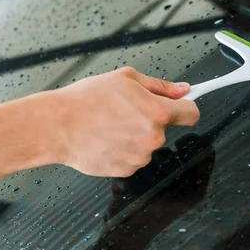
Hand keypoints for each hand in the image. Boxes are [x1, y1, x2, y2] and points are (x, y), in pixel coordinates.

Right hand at [45, 67, 199, 176]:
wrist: (57, 126)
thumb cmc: (86, 100)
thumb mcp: (126, 79)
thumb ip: (160, 86)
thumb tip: (182, 89)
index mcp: (157, 113)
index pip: (192, 114)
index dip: (187, 108)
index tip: (182, 106)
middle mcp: (153, 138)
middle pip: (165, 129)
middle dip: (151, 120)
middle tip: (127, 110)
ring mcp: (140, 157)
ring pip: (148, 144)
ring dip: (136, 136)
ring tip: (110, 124)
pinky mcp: (126, 170)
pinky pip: (133, 157)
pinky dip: (123, 150)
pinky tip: (106, 138)